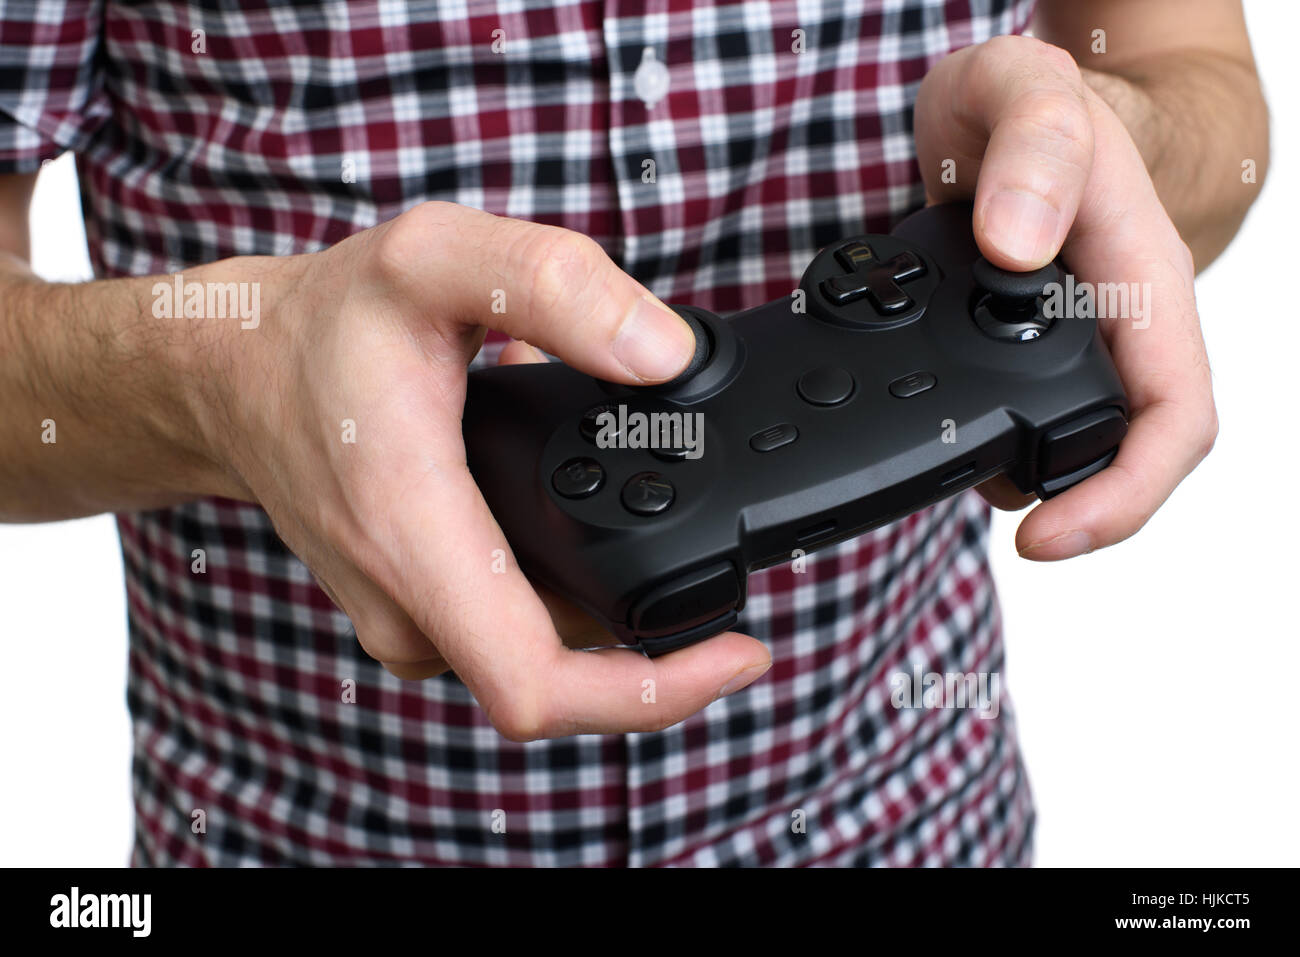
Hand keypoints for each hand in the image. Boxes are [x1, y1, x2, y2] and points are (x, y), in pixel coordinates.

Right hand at [193, 202, 770, 738]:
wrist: (231, 372)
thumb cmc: (320, 325)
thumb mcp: (434, 259)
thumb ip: (553, 284)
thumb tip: (664, 354)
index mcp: (414, 536)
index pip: (536, 686)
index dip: (653, 694)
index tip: (738, 655)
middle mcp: (408, 603)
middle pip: (560, 689)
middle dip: (660, 660)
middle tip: (733, 597)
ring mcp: (409, 616)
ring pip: (540, 663)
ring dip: (619, 629)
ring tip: (681, 558)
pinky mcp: (417, 605)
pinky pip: (513, 634)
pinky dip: (574, 606)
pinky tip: (605, 542)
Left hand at [914, 35, 1217, 558]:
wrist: (1009, 100)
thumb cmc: (1027, 96)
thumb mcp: (1021, 87)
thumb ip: (1033, 149)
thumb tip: (1017, 248)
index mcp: (1141, 275)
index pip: (1174, 413)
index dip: (1126, 494)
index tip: (1049, 535)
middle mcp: (1117, 321)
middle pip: (1130, 448)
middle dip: (1077, 507)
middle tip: (1009, 531)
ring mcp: (1074, 339)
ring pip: (1078, 440)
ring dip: (1034, 482)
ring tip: (966, 482)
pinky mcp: (1023, 346)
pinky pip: (1030, 415)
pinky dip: (998, 444)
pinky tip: (949, 445)